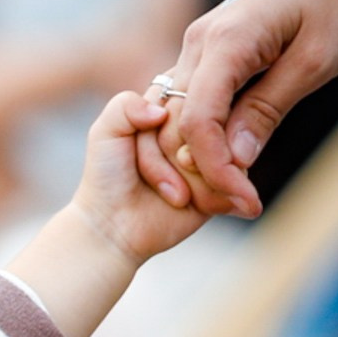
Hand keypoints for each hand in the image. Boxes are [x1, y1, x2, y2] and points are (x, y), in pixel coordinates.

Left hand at [2, 92, 240, 336]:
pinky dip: (235, 198)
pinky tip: (234, 207)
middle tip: (162, 185)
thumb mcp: (103, 133)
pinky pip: (237, 191)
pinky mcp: (217, 200)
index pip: (194, 106)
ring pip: (229, 162)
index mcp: (169, 117)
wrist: (108, 232)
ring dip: (208, 181)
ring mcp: (208, 171)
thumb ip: (122, 107)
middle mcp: (193, 142)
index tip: (151, 148)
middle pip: (215, 134)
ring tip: (177, 201)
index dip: (176, 128)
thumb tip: (157, 104)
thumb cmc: (100, 180)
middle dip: (189, 160)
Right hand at [145, 0, 337, 205]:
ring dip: (196, 154)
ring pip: (173, 115)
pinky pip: (189, 101)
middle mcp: (197, 43)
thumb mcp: (316, 61)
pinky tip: (231, 153)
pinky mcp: (204, 52)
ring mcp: (195, 46)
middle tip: (243, 202)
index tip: (242, 198)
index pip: (197, 120)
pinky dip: (202, 134)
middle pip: (176, 122)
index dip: (214, 167)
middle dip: (202, 170)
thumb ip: (269, 109)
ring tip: (235, 184)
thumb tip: (236, 159)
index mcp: (225, 43)